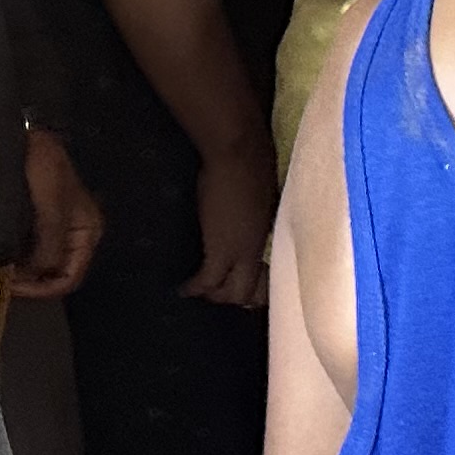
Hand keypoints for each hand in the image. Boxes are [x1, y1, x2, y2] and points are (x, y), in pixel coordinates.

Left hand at [3, 132, 101, 299]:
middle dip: (28, 281)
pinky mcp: (34, 223)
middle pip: (53, 274)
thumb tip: (39, 273)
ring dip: (17, 270)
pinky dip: (11, 257)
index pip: (69, 277)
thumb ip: (50, 241)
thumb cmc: (42, 166)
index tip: (12, 286)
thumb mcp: (50, 205)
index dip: (42, 288)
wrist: (23, 137)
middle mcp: (72, 235)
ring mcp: (52, 230)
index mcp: (86, 231)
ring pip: (37, 264)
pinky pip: (25, 251)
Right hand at [186, 140, 279, 310]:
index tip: (246, 294)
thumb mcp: (264, 199)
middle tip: (219, 295)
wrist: (239, 154)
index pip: (270, 277)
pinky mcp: (219, 247)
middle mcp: (258, 249)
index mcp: (270, 236)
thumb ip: (258, 218)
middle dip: (236, 299)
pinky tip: (184, 288)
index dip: (258, 290)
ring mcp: (241, 250)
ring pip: (231, 293)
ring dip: (214, 295)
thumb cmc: (253, 166)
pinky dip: (194, 287)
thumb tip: (253, 225)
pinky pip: (208, 280)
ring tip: (201, 291)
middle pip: (251, 292)